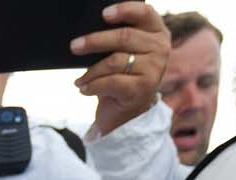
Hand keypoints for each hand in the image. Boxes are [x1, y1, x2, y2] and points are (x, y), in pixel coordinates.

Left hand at [73, 1, 169, 134]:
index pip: (145, 12)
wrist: (127, 113)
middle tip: (74, 46)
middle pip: (124, 37)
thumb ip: (116, 38)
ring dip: (91, 71)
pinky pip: (110, 82)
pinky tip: (84, 88)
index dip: (125, 10)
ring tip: (80, 79)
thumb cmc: (122, 77)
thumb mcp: (123, 53)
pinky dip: (92, 85)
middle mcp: (161, 49)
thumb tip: (87, 32)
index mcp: (157, 33)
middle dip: (94, 41)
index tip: (104, 14)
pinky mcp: (142, 89)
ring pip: (114, 61)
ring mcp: (154, 70)